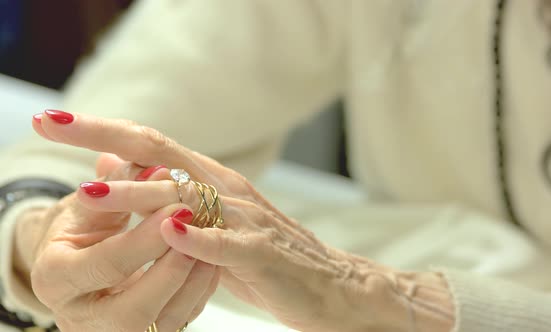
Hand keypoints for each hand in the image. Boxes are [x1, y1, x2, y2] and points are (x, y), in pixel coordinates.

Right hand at [18, 119, 219, 331]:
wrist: (76, 261)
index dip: (144, 239)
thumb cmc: (82, 227)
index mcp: (54, 277)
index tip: (178, 209)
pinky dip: (197, 294)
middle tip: (199, 233)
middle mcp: (78, 316)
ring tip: (212, 248)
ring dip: (191, 284)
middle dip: (171, 269)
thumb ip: (120, 182)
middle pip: (132, 308)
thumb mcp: (90, 202)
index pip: (104, 264)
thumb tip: (161, 167)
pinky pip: (176, 323)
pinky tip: (212, 265)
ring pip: (160, 323)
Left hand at [33, 110, 454, 331]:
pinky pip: (229, 245)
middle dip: (104, 137)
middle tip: (52, 126)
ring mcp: (248, 220)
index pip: (151, 145)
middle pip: (161, 155)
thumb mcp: (213, 224)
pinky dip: (198, 240)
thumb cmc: (266, 257)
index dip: (103, 129)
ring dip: (140, 195)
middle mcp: (228, 190)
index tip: (55, 121)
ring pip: (189, 199)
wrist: (331, 284)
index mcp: (213, 181)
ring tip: (92, 192)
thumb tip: (120, 168)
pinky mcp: (265, 254)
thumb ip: (172, 199)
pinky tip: (170, 234)